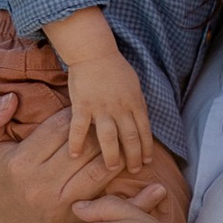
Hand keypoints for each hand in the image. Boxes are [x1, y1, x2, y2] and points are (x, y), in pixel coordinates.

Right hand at [0, 101, 130, 222]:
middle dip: (100, 130)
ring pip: (99, 169)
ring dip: (117, 152)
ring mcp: (62, 205)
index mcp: (21, 163)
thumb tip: (11, 97)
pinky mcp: (79, 222)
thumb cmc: (3, 181)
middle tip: (110, 120)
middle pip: (84, 147)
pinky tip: (156, 187)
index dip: (76, 114)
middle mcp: (42, 185)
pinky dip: (136, 198)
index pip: (59, 128)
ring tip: (123, 141)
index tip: (83, 109)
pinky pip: (111, 205)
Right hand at [61, 44, 152, 176]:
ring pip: (109, 137)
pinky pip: (80, 128)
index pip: (144, 130)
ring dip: (112, 155)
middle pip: (130, 138)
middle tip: (134, 170)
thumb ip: (137, 104)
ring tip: (112, 167)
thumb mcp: (134, 84)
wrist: (94, 52)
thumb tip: (142, 122)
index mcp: (134, 102)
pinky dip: (77, 142)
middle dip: (134, 156)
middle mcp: (120, 108)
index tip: (147, 161)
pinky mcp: (82, 106)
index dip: (146, 148)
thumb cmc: (115, 67)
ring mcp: (101, 108)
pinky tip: (74, 155)